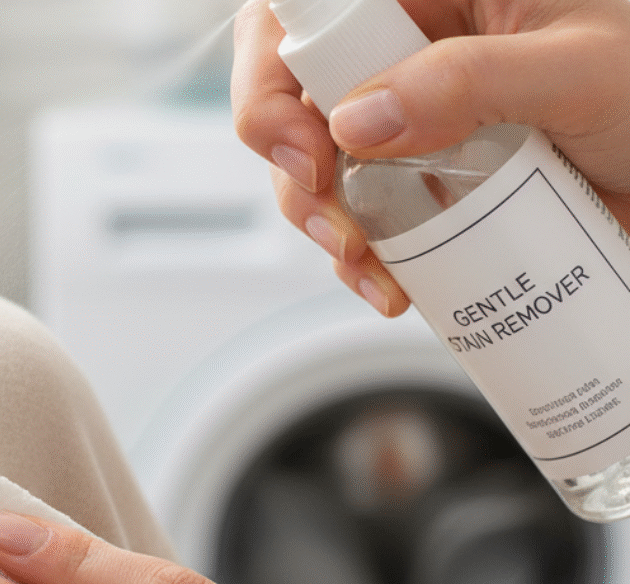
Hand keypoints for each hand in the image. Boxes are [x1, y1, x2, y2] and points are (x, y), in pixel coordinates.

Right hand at [231, 0, 629, 316]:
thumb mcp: (583, 69)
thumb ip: (468, 80)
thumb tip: (357, 122)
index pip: (308, 16)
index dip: (272, 76)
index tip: (304, 147)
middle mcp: (413, 52)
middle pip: (294, 96)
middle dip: (292, 168)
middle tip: (333, 220)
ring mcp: (416, 121)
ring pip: (318, 165)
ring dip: (323, 224)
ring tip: (368, 267)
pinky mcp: (428, 182)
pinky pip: (363, 216)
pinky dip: (362, 260)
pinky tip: (391, 284)